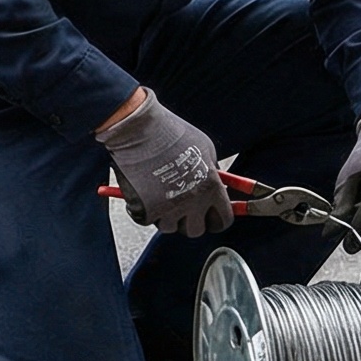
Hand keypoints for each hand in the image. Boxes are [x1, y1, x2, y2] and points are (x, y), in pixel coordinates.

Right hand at [98, 90, 231, 237]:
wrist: (138, 129)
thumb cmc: (170, 133)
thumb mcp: (205, 148)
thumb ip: (213, 172)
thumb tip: (216, 187)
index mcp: (211, 188)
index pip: (223, 221)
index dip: (216, 219)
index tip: (210, 216)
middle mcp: (192, 202)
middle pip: (196, 230)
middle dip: (189, 220)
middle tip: (181, 206)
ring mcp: (167, 209)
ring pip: (169, 227)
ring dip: (164, 214)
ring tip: (158, 191)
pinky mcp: (144, 211)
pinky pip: (147, 221)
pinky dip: (143, 210)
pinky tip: (143, 191)